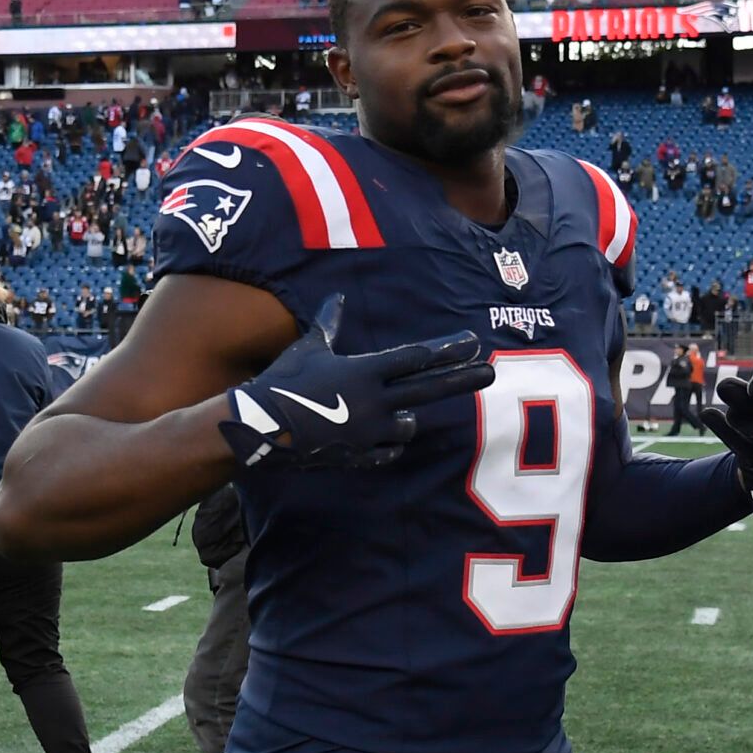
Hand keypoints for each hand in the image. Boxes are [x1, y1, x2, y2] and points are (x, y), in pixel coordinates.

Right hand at [221, 295, 493, 470]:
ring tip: (399, 412)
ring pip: (408, 424)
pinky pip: (388, 450)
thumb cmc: (283, 381)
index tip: (471, 343)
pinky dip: (389, 443)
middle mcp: (375, 401)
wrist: (262, 426)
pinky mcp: (360, 455)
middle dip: (462, 379)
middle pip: (429, 388)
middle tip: (491, 372)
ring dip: (407, 418)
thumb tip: (337, 297)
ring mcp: (370, 431)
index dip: (445, 350)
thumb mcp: (309, 347)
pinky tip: (384, 438)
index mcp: (364, 371)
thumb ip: (329, 323)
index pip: (416, 358)